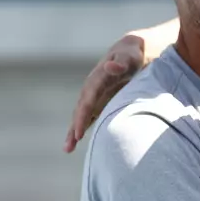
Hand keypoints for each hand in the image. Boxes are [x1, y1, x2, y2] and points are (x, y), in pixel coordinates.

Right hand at [63, 32, 146, 152]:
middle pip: (81, 109)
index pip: (89, 98)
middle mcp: (92, 87)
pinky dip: (81, 128)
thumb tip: (110, 66)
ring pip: (81, 115)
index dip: (83, 115)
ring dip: (74, 131)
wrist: (129, 52)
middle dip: (75, 126)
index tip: (78, 131)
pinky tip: (75, 142)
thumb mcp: (130, 57)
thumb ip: (121, 63)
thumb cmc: (132, 56)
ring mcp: (93, 95)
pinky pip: (87, 116)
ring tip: (67, 148)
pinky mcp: (98, 101)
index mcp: (98, 77)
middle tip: (70, 145)